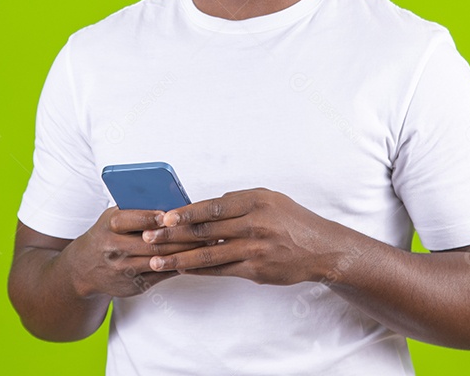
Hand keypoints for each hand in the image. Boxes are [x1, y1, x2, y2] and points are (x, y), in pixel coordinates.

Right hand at [65, 207, 195, 297]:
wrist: (83, 270)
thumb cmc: (105, 235)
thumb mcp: (111, 217)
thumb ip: (135, 209)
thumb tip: (170, 200)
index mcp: (109, 227)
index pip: (130, 220)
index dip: (150, 217)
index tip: (169, 214)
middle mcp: (115, 249)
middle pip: (151, 242)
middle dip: (179, 235)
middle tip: (203, 227)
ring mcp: (124, 270)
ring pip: (160, 260)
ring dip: (185, 251)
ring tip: (206, 242)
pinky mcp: (135, 285)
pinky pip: (162, 275)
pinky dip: (180, 266)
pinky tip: (196, 258)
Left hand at [140, 188, 343, 285]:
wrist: (321, 248)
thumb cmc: (292, 220)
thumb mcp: (270, 199)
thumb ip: (239, 200)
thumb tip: (207, 205)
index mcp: (255, 201)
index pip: (212, 207)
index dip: (185, 213)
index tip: (163, 217)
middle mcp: (255, 224)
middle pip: (205, 231)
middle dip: (173, 235)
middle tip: (148, 238)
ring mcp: (255, 249)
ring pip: (209, 254)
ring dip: (179, 258)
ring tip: (156, 260)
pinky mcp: (256, 270)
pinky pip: (221, 270)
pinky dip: (199, 270)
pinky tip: (182, 270)